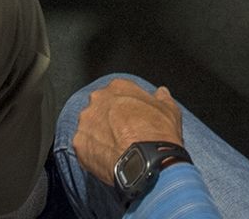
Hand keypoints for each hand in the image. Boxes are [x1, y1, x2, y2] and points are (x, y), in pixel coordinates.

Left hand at [71, 78, 185, 185]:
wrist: (147, 162)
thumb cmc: (158, 134)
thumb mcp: (169, 110)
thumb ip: (162, 97)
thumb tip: (161, 93)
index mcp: (119, 87)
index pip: (118, 92)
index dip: (125, 107)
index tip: (130, 118)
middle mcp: (98, 99)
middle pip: (100, 107)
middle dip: (107, 119)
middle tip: (121, 134)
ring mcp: (86, 121)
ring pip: (90, 126)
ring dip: (98, 135)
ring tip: (114, 149)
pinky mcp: (79, 143)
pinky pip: (84, 146)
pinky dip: (93, 152)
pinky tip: (107, 159)